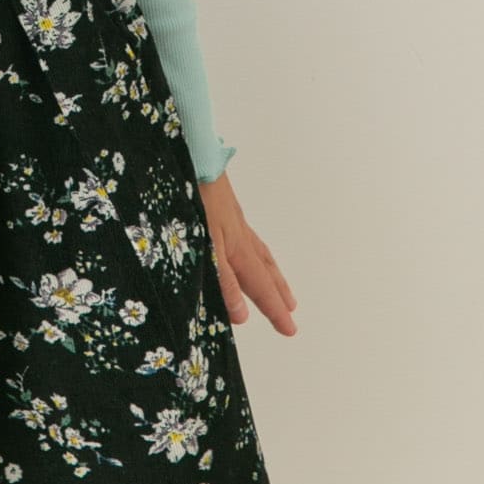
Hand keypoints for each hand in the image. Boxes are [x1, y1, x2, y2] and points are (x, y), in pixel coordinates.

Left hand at [197, 169, 297, 335]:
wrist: (192, 154)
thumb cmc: (196, 197)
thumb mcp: (207, 245)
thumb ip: (223, 280)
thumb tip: (242, 315)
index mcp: (236, 247)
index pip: (259, 286)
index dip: (273, 309)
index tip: (290, 330)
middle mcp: (239, 234)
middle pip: (263, 269)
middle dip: (276, 293)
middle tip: (291, 313)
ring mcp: (231, 217)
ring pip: (257, 251)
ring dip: (270, 272)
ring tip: (280, 286)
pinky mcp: (222, 203)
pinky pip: (247, 234)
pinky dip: (254, 248)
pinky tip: (247, 244)